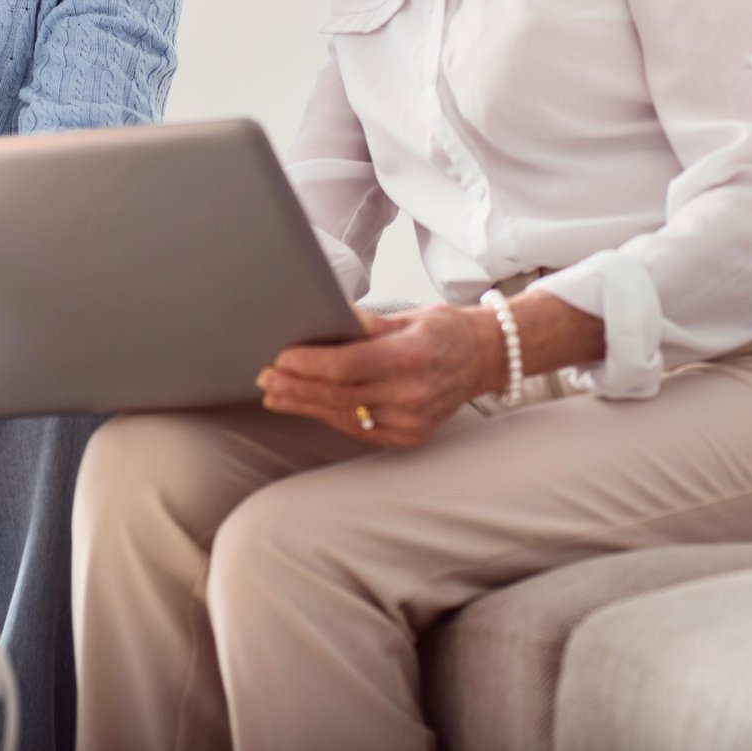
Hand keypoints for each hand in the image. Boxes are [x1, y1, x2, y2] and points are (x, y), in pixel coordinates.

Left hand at [258, 304, 503, 448]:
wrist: (485, 359)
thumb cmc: (444, 330)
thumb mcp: (408, 316)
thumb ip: (366, 323)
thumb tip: (326, 314)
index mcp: (413, 356)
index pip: (349, 364)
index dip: (310, 364)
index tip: (280, 358)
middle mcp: (415, 393)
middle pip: (341, 394)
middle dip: (297, 387)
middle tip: (265, 378)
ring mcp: (414, 420)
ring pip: (346, 416)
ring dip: (305, 406)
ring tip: (275, 395)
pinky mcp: (411, 436)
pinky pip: (360, 430)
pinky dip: (331, 417)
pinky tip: (307, 407)